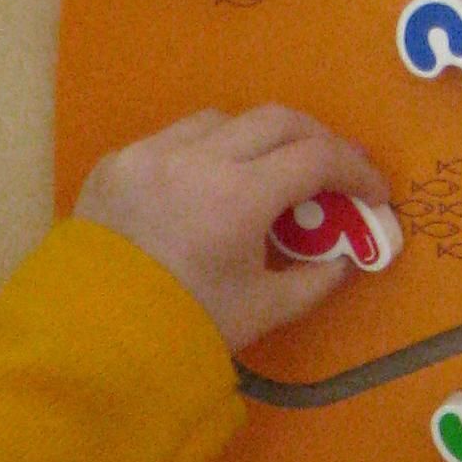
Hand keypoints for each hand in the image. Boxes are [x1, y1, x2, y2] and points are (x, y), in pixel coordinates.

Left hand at [73, 106, 395, 349]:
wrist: (90, 342)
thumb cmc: (184, 328)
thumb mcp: (262, 311)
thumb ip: (315, 280)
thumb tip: (345, 257)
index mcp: (238, 197)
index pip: (316, 158)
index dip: (356, 170)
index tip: (372, 192)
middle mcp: (195, 159)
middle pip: (276, 119)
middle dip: (315, 139)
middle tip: (332, 168)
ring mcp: (149, 154)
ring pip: (221, 120)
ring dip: (256, 138)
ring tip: (268, 171)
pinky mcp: (115, 163)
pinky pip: (172, 139)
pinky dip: (203, 152)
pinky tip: (207, 184)